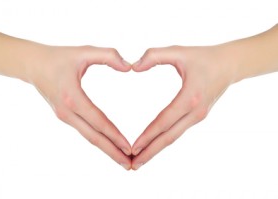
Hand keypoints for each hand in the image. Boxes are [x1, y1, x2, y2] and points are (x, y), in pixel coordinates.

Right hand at [28, 45, 131, 169]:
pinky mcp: (65, 116)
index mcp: (72, 98)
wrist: (32, 64)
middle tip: (129, 165)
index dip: (114, 135)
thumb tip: (129, 67)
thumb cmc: (58, 57)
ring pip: (89, 137)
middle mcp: (67, 112)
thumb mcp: (83, 51)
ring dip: (106, 149)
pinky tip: (108, 145)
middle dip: (112, 152)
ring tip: (122, 160)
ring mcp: (64, 117)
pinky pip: (85, 131)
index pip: (98, 122)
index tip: (129, 148)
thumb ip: (108, 55)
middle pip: (93, 137)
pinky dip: (98, 140)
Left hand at [131, 45, 236, 169]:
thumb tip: (134, 67)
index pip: (164, 121)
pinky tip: (154, 146)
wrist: (230, 65)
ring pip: (173, 137)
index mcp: (191, 97)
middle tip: (133, 166)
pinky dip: (164, 141)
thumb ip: (154, 55)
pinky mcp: (197, 117)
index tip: (133, 148)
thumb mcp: (179, 51)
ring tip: (140, 161)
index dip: (148, 136)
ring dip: (156, 150)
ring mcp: (198, 117)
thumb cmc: (204, 57)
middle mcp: (196, 112)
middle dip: (150, 153)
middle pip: (169, 138)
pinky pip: (177, 132)